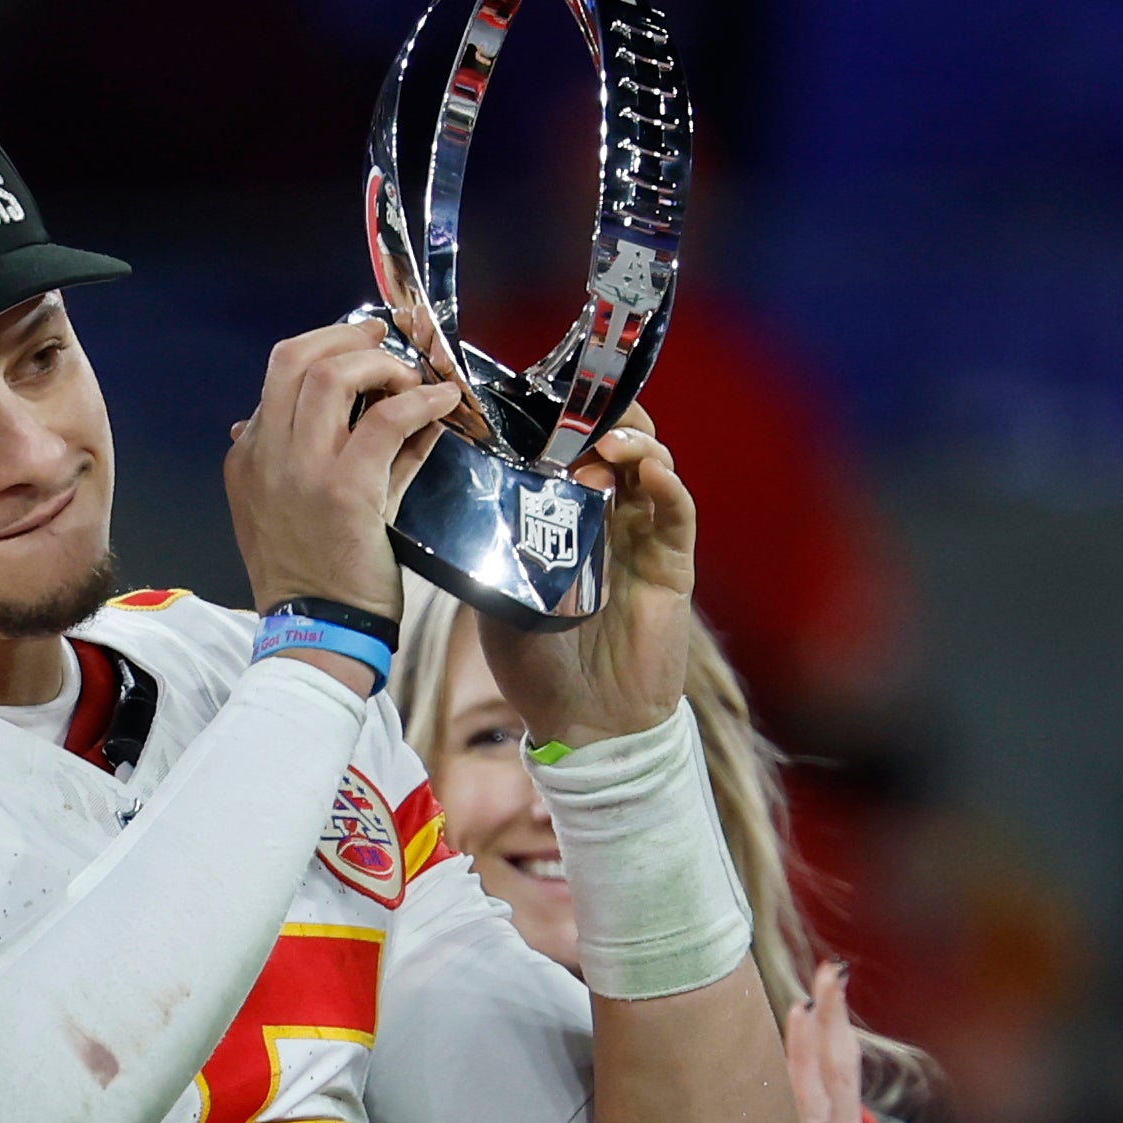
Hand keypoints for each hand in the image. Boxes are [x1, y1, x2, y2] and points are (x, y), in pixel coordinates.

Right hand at [223, 318, 461, 622]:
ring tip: (411, 378)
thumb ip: (324, 457)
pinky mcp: (344, 490)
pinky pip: (386, 420)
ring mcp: (301, 469)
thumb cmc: (316, 574)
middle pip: (295, 357)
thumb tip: (380, 414)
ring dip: (381, 365)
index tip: (361, 347)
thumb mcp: (299, 509)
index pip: (278, 376)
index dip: (325, 349)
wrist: (316, 630)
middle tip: (384, 339)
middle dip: (346, 336)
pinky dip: (419, 401)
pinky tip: (442, 401)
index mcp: (249, 457)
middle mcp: (265, 454)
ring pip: (332, 375)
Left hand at [478, 409, 694, 747]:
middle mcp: (610, 519)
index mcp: (567, 520)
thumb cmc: (537, 664)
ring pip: (652, 466)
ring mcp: (644, 539)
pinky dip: (668, 485)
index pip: (571, 452)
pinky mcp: (673, 566)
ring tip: (605, 440)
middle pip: (618, 445)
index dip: (561, 420)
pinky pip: (677, 513)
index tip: (534, 397)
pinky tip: (650, 470)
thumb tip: (445, 496)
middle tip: (577, 408)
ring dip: (633, 442)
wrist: (581, 725)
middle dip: (602, 416)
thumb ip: (484, 545)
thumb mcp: (492, 593)